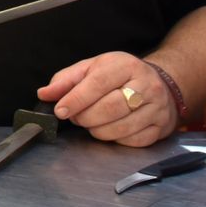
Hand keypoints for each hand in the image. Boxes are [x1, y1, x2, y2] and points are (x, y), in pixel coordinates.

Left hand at [37, 52, 178, 146]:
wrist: (157, 83)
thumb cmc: (119, 76)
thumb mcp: (92, 68)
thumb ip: (66, 80)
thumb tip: (44, 94)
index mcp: (125, 66)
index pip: (97, 84)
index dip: (76, 99)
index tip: (60, 110)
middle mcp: (146, 85)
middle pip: (110, 108)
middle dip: (85, 117)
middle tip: (76, 117)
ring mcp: (157, 108)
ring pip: (120, 128)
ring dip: (97, 130)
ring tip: (91, 122)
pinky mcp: (161, 127)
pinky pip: (132, 141)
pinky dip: (115, 139)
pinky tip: (110, 128)